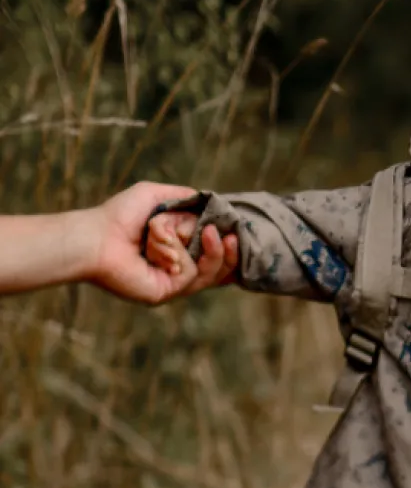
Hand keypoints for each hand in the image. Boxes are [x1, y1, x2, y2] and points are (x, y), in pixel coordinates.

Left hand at [88, 183, 237, 303]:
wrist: (96, 236)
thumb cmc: (119, 214)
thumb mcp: (155, 195)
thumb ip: (184, 198)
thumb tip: (211, 200)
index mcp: (177, 248)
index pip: (213, 254)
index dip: (228, 247)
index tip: (236, 232)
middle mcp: (177, 268)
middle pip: (218, 269)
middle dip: (229, 255)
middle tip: (232, 237)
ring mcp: (172, 283)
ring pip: (210, 275)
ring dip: (214, 254)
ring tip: (214, 234)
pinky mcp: (165, 292)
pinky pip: (190, 276)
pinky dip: (182, 256)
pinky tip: (167, 244)